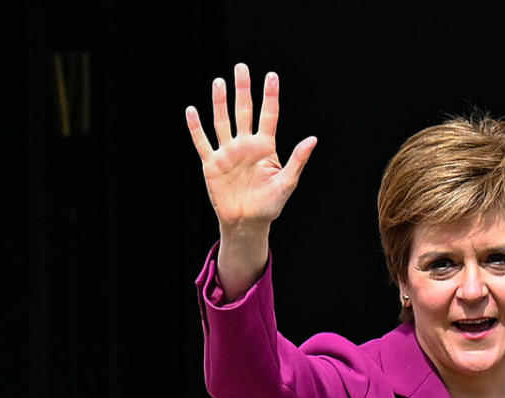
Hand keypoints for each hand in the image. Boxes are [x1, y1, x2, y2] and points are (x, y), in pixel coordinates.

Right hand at [185, 63, 316, 234]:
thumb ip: (297, 160)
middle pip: (243, 112)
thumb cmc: (270, 204)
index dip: (270, 96)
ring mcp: (228, 153)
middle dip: (242, 90)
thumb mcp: (287, 182)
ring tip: (219, 82)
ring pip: (222, 122)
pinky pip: (203, 143)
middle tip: (241, 67)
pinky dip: (196, 128)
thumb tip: (313, 139)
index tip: (272, 76)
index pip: (268, 116)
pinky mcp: (212, 164)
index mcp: (265, 147)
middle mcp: (245, 145)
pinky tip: (192, 111)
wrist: (247, 222)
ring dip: (220, 103)